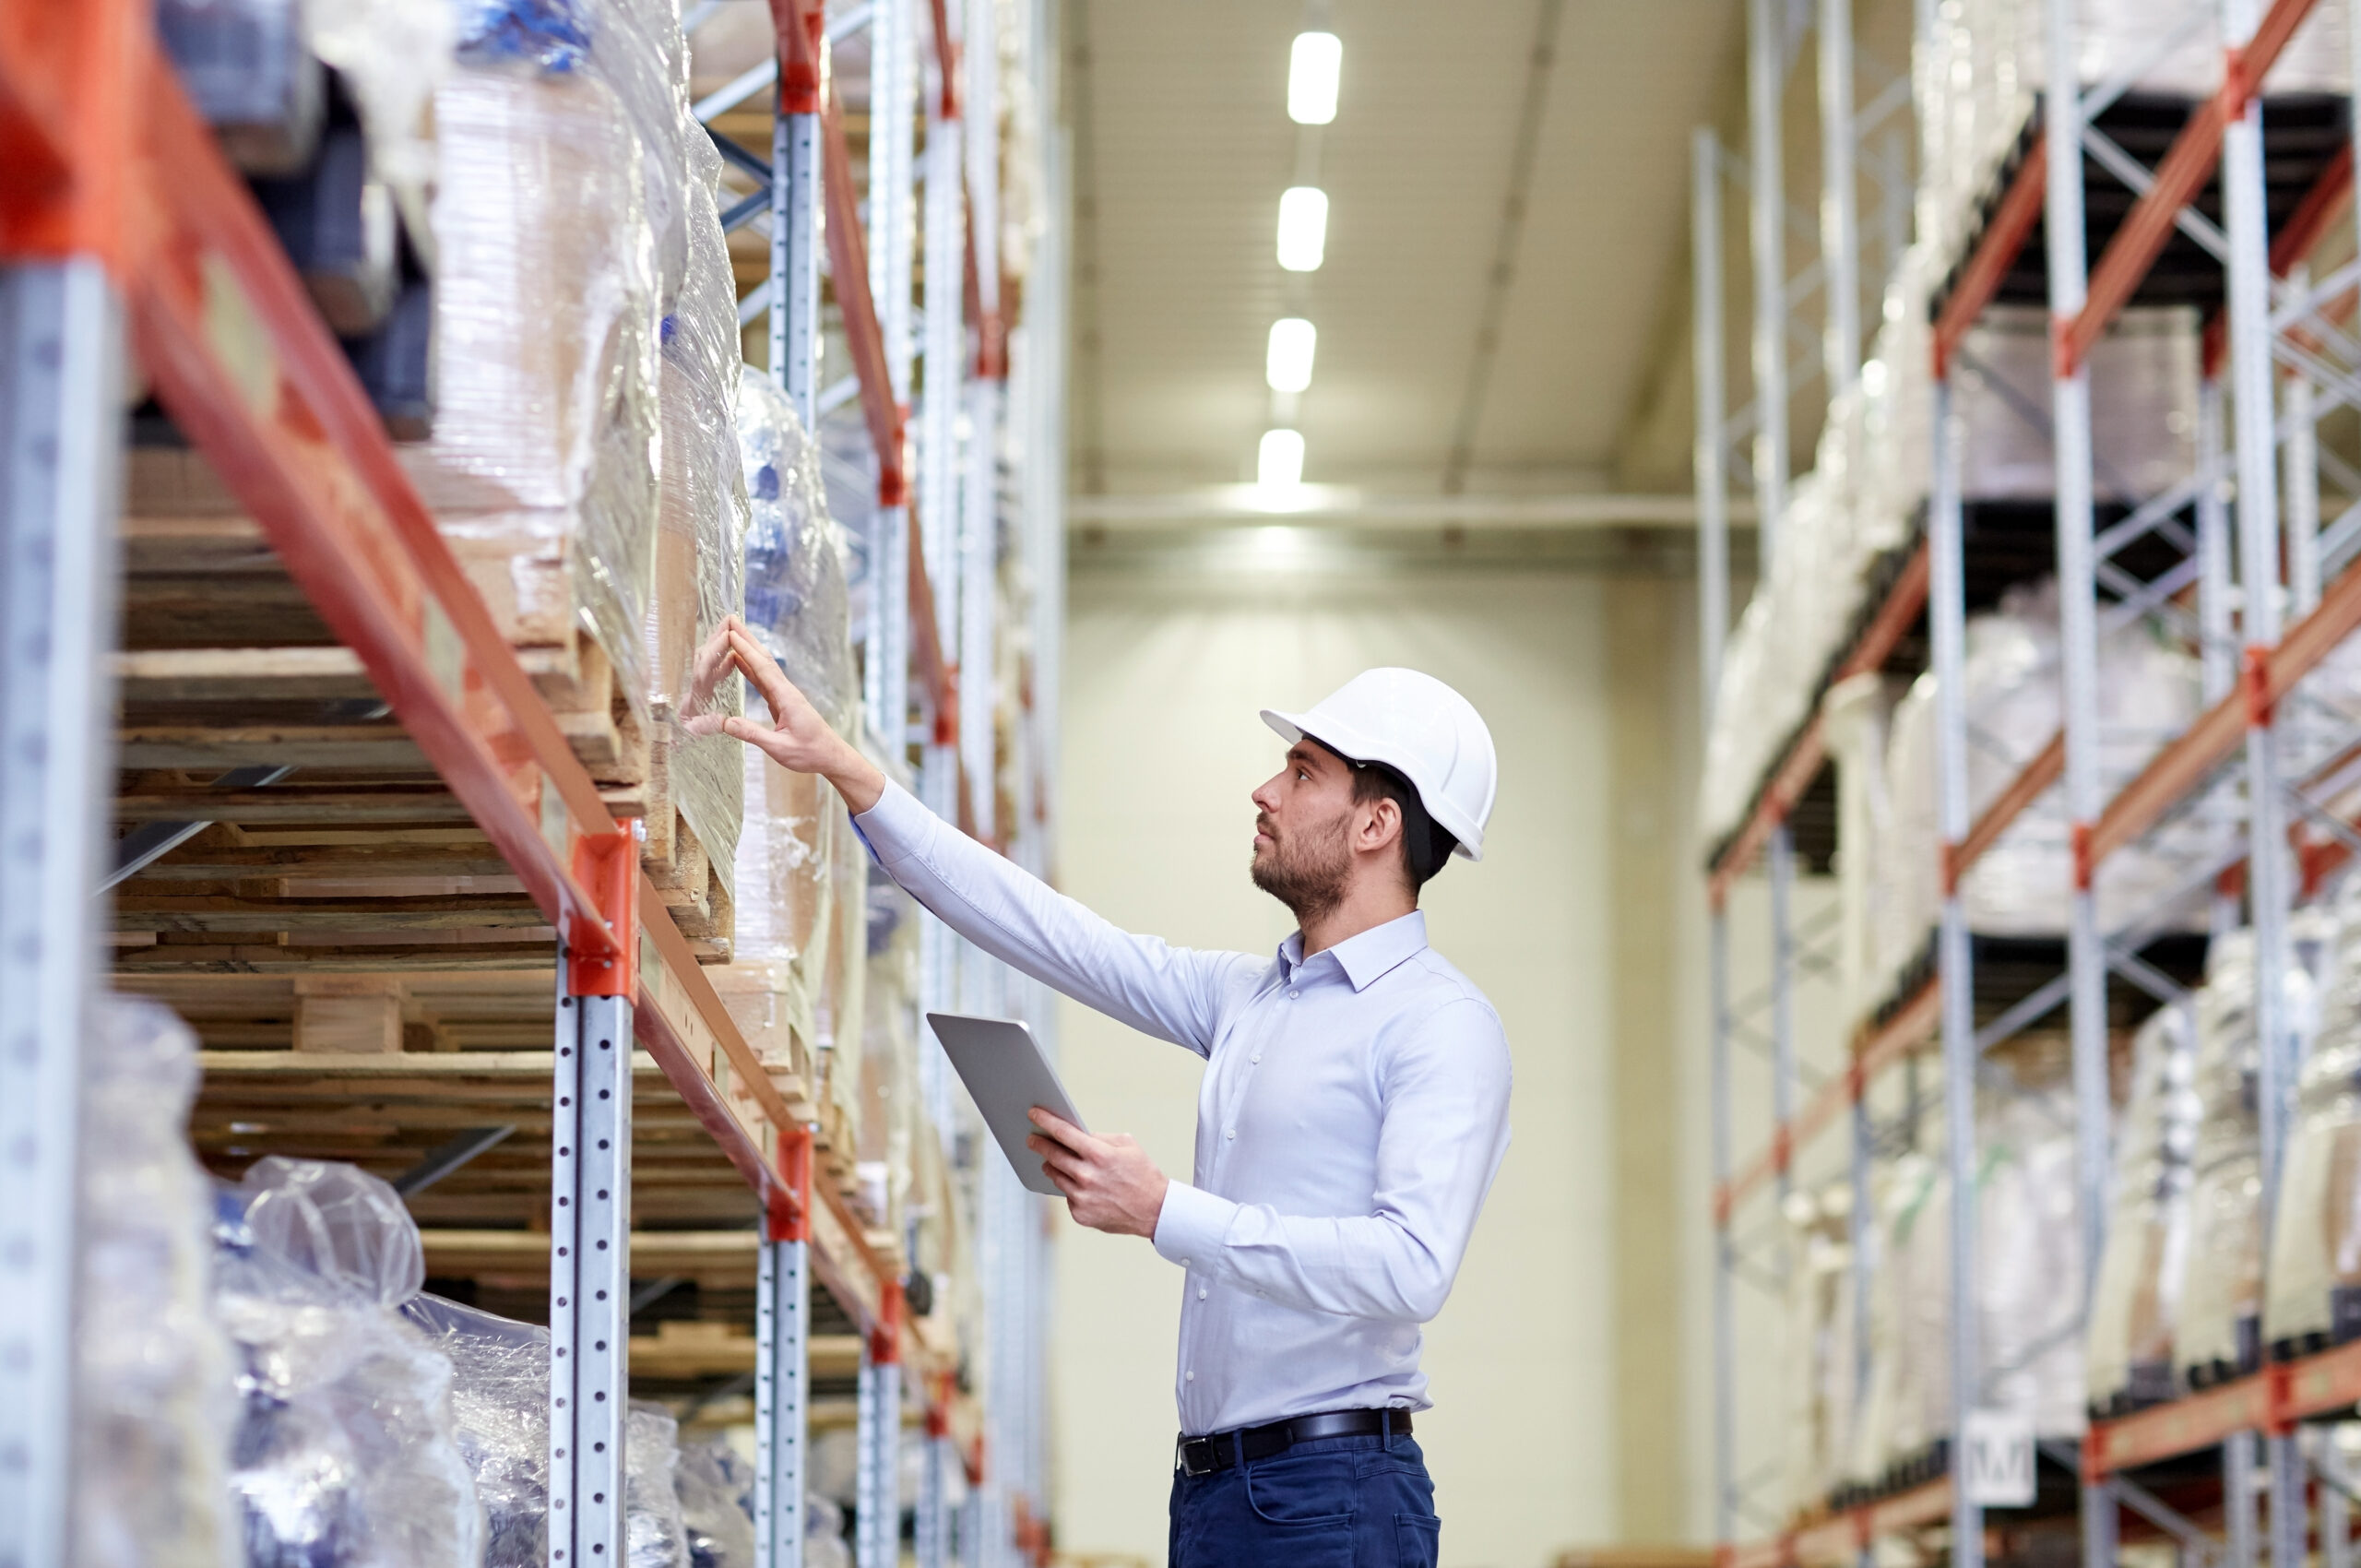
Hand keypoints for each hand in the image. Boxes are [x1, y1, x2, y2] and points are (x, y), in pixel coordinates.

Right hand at [689, 617, 884, 811]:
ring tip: (732, 633)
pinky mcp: (782, 702)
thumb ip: (752, 734)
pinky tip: (740, 661)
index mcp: (786, 698)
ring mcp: (785, 695)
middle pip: (764, 659)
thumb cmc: (810, 753)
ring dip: (748, 649)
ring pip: (763, 667)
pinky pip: (763, 679)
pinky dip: (750, 667)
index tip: (731, 633)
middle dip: (747, 639)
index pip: (762, 668)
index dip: (745, 650)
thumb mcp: (779, 748)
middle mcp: (786, 691)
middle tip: (731, 619)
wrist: (831, 756)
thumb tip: (725, 722)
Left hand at [1026, 1109, 1168, 1238]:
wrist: (1155, 1210)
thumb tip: (1077, 1134)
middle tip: (1032, 1139)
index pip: (1063, 1133)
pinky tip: (1078, 1185)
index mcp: (1099, 1154)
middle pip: (1052, 1155)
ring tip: (1050, 1160)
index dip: (1045, 1121)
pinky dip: (1070, 1188)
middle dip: (1039, 1144)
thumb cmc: (1142, 1174)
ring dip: (1051, 1166)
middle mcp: (1086, 1176)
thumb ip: (1100, 1138)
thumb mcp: (1127, 1145)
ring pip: (1055, 1176)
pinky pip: (1067, 1195)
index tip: (1033, 1113)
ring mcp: (1081, 1197)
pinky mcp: (1080, 1214)